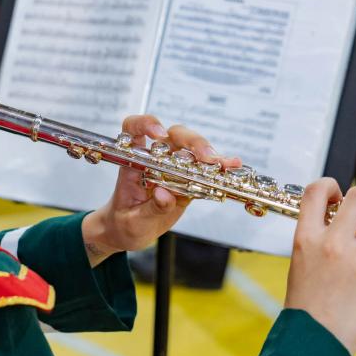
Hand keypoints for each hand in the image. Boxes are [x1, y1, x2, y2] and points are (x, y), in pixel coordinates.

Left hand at [81, 115, 240, 266]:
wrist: (130, 230)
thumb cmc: (124, 221)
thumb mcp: (133, 220)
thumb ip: (150, 209)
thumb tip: (164, 195)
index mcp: (134, 162)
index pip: (134, 130)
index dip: (145, 124)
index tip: (159, 134)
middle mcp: (155, 158)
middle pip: (173, 135)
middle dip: (191, 141)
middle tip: (205, 156)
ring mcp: (173, 167)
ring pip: (191, 148)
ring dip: (207, 153)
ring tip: (220, 164)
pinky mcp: (188, 180)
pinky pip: (204, 170)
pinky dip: (218, 167)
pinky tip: (231, 166)